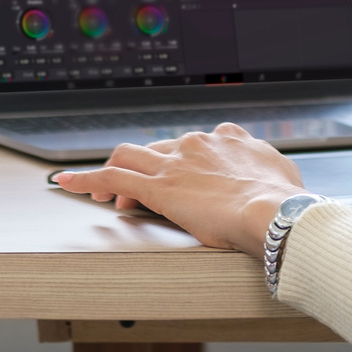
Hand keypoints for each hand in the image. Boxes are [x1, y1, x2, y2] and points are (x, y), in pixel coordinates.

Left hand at [52, 123, 306, 253]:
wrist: (273, 211)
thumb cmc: (284, 202)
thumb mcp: (283, 176)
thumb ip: (269, 171)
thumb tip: (276, 180)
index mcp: (228, 139)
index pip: (194, 144)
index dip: (180, 162)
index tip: (180, 178)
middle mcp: (198, 144)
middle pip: (158, 149)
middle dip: (146, 169)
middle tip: (139, 194)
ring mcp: (175, 163)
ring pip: (130, 156)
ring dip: (114, 173)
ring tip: (103, 192)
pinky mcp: (157, 187)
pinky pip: (112, 176)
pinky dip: (85, 179)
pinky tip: (66, 183)